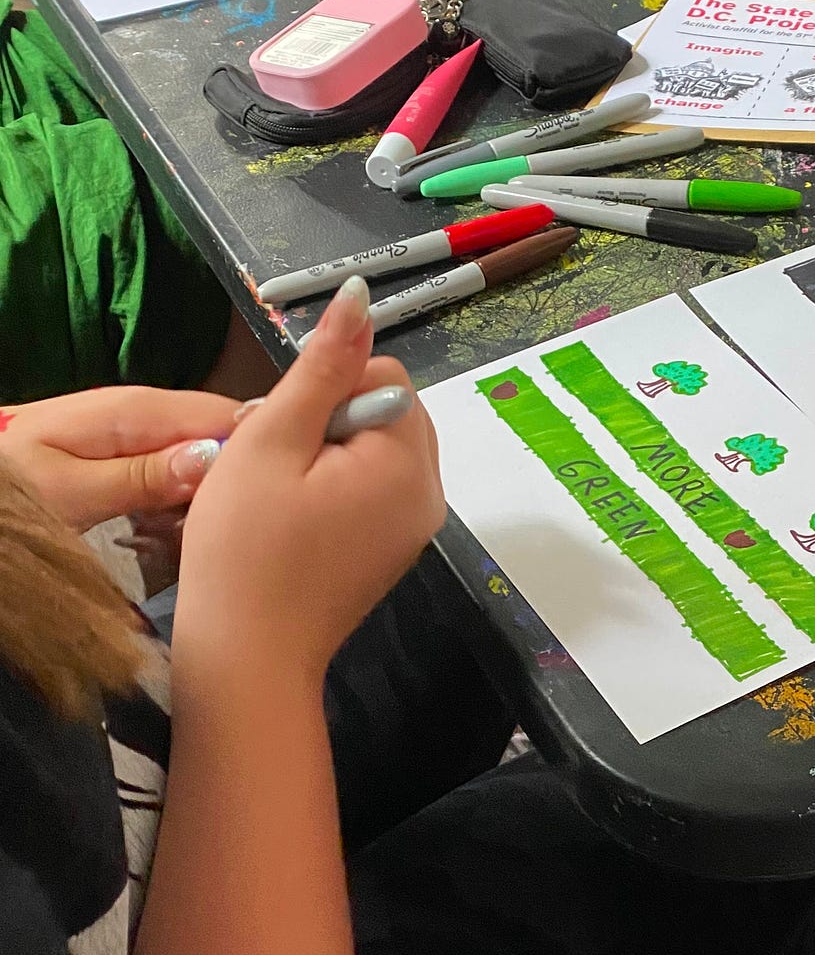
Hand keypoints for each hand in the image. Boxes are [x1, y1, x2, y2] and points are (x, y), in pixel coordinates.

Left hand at [0, 387, 237, 531]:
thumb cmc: (12, 487)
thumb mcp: (70, 492)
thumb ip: (143, 476)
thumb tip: (217, 459)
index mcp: (140, 409)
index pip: (230, 416)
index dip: (258, 453)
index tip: (269, 500)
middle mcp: (150, 409)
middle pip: (224, 432)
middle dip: (239, 474)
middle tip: (240, 525)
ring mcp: (142, 427)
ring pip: (207, 449)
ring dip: (216, 487)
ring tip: (216, 529)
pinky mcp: (132, 447)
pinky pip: (182, 462)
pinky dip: (190, 492)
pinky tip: (185, 523)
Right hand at [173, 277, 445, 686]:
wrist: (247, 661)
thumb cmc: (245, 549)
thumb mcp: (272, 441)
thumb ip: (321, 366)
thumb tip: (359, 293)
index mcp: (408, 460)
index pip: (382, 376)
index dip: (323, 392)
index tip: (281, 436)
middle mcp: (430, 490)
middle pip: (387, 409)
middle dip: (330, 421)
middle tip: (277, 466)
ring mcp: (418, 524)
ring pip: (379, 447)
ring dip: (330, 452)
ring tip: (282, 494)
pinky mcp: (397, 548)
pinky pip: (377, 487)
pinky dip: (338, 487)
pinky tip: (296, 518)